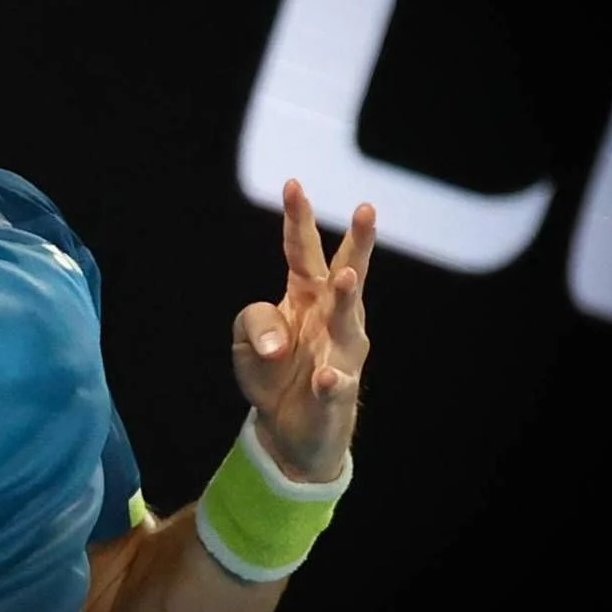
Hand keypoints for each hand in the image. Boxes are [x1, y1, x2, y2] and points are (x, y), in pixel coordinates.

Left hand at [232, 179, 375, 482]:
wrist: (286, 427)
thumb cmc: (273, 370)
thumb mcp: (245, 336)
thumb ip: (255, 322)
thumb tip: (280, 342)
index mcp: (306, 295)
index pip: (302, 251)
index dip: (298, 219)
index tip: (292, 184)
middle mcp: (331, 318)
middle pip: (347, 275)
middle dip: (358, 243)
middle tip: (366, 211)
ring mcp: (339, 355)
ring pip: (347, 322)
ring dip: (347, 299)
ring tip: (345, 277)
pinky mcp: (336, 393)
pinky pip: (335, 384)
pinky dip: (330, 380)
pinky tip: (324, 375)